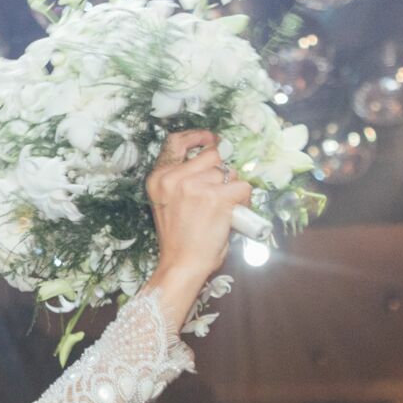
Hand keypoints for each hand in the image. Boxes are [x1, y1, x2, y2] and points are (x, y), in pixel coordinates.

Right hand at [144, 130, 253, 296]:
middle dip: (220, 173)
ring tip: (222, 211)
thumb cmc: (179, 240)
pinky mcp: (217, 198)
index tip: (211, 139)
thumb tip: (214, 165)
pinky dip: (244, 200)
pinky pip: (242, 187)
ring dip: (231, 188)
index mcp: (158, 179)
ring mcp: (196, 186)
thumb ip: (183, 181)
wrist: (182, 265)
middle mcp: (174, 178)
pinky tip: (234, 215)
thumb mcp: (168, 203)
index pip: (176, 142)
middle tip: (219, 194)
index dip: (197, 137)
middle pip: (212, 156)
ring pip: (228, 172)